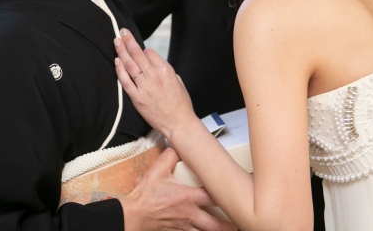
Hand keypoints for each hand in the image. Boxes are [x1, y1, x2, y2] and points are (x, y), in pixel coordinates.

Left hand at [114, 28, 198, 138]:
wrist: (179, 122)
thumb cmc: (181, 103)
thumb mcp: (178, 80)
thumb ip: (165, 70)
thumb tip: (154, 62)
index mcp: (166, 70)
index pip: (150, 52)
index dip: (144, 50)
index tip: (140, 50)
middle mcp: (155, 76)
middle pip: (138, 54)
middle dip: (129, 40)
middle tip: (122, 31)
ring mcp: (145, 87)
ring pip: (130, 65)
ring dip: (122, 51)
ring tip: (116, 41)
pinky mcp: (137, 98)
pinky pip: (126, 81)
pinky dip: (120, 70)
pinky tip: (116, 61)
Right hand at [120, 147, 236, 230]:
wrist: (133, 215)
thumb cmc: (145, 195)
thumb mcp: (158, 169)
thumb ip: (170, 157)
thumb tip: (177, 148)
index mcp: (188, 197)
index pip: (214, 196)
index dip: (227, 194)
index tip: (236, 193)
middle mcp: (189, 214)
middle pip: (215, 223)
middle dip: (228, 225)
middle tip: (239, 223)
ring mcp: (183, 226)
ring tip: (228, 230)